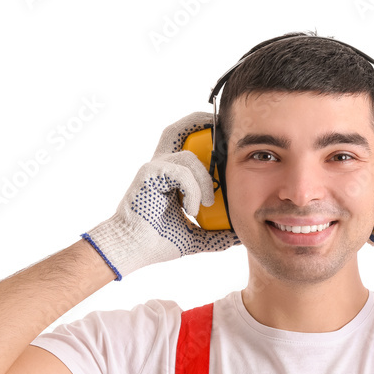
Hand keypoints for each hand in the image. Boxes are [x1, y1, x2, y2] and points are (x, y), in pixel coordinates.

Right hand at [82, 112, 240, 280]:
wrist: (132, 250)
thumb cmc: (157, 243)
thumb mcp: (196, 237)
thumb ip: (218, 234)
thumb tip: (242, 235)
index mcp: (170, 176)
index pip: (185, 144)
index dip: (202, 133)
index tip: (224, 135)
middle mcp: (161, 167)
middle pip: (177, 131)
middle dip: (199, 122)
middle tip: (221, 129)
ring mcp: (154, 169)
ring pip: (189, 157)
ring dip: (204, 180)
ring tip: (206, 204)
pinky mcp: (149, 175)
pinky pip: (181, 173)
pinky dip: (192, 190)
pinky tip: (191, 210)